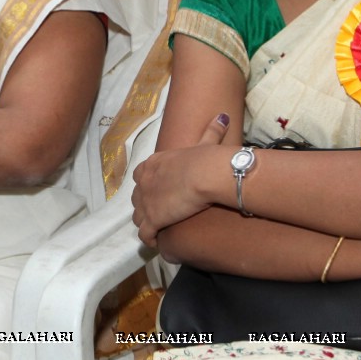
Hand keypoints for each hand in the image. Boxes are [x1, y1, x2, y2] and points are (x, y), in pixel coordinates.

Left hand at [132, 113, 229, 247]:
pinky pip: (144, 234)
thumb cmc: (203, 158)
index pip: (141, 176)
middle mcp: (144, 182)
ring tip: (157, 229)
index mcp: (152, 164)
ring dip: (145, 223)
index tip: (160, 193)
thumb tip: (223, 117)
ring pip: (138, 217)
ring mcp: (146, 202)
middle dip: (145, 205)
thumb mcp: (205, 143)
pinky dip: (149, 239)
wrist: (203, 174)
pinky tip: (156, 242)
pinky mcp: (152, 219)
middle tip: (159, 213)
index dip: (149, 186)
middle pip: (137, 198)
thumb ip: (212, 131)